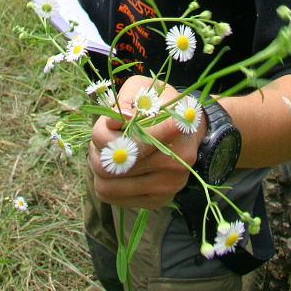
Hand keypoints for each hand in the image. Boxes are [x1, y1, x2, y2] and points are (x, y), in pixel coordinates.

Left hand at [89, 75, 205, 208]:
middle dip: (99, 150)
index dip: (105, 132)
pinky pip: (114, 198)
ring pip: (106, 186)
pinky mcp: (160, 200)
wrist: (191, 131)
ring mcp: (168, 185)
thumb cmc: (162, 105)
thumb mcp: (144, 89)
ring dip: (100, 167)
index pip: (123, 142)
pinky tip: (118, 167)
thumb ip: (125, 101)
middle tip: (104, 138)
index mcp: (173, 129)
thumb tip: (113, 123)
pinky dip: (108, 182)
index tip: (109, 123)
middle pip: (109, 166)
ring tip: (109, 152)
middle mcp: (174, 162)